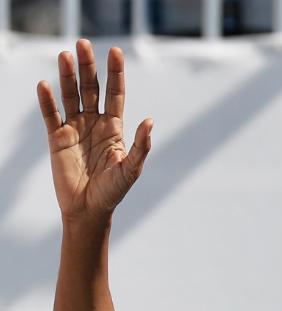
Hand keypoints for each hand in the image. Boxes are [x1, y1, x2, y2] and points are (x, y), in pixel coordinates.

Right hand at [37, 39, 152, 222]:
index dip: (115, 73)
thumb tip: (150, 122)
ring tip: (65, 55)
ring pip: (70, 96)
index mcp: (115, 127)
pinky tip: (44, 84)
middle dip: (88, 66)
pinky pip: (51, 115)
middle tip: (83, 44)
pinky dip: (47, 100)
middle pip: (91, 88)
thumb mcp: (131, 169)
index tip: (116, 52)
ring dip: (67, 76)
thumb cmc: (113, 191)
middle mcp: (94, 123)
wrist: (89, 209)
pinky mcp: (56, 138)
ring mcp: (75, 128)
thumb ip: (141, 146)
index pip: (115, 93)